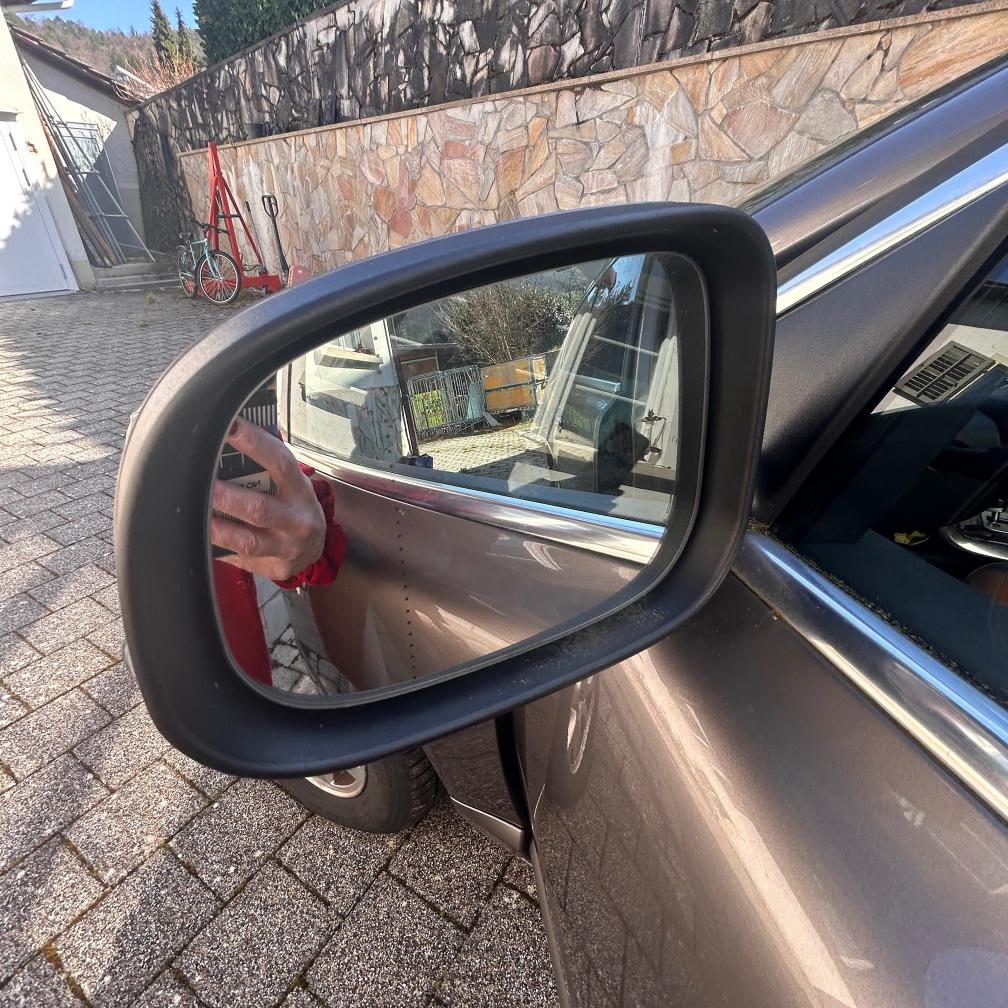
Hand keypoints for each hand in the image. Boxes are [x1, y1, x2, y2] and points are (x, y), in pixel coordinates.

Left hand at [210, 417, 324, 580]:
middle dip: (226, 495)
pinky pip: (240, 560)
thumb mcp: (292, 483)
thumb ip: (268, 465)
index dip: (256, 444)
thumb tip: (230, 435)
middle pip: (259, 508)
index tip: (231, 427)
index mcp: (300, 490)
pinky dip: (217, 549)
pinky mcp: (273, 568)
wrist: (314, 548)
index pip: (281, 464)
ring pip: (247, 541)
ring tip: (192, 516)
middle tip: (199, 481)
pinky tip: (199, 539)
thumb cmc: (294, 506)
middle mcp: (297, 520)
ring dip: (217, 529)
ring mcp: (285, 547)